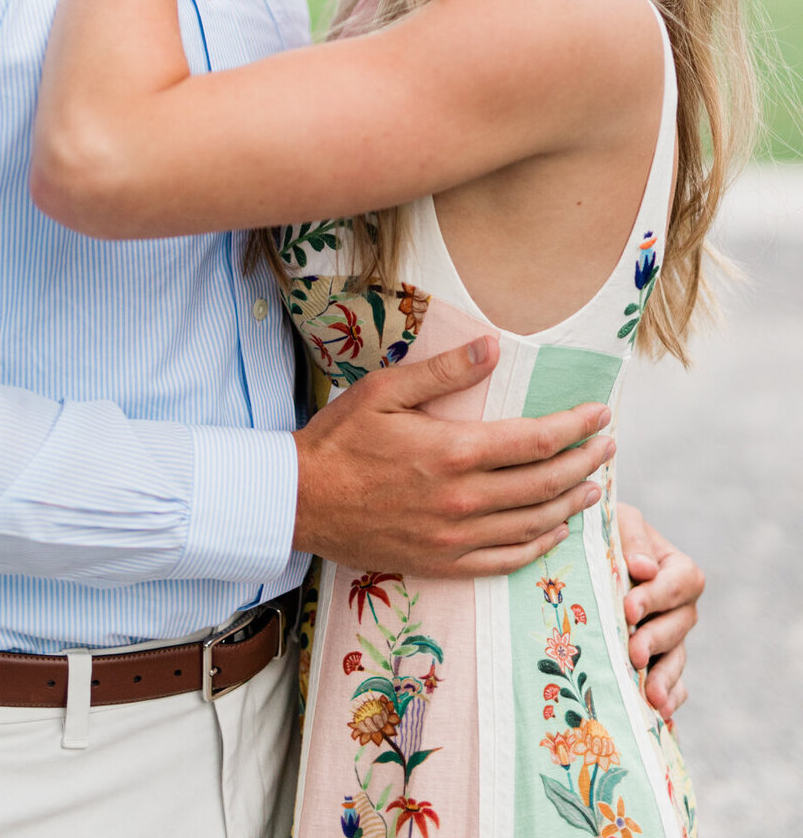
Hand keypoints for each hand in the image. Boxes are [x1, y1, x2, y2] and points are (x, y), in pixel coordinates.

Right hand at [294, 337, 615, 577]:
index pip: (535, 441)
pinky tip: (553, 533)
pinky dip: (538, 547)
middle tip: (609, 448)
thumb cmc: (339, 438)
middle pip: (545, 484)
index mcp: (454, 452)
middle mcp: (463, 499)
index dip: (575, 428)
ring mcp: (454, 537)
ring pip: (533, 525)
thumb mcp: (385, 390)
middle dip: (585, 463)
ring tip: (595, 488)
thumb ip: (443, 371)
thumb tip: (493, 346)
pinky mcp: (442, 563)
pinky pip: (505, 560)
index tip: (600, 415)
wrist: (300, 501)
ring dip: (571, 505)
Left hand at [617, 502, 702, 716]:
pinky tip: (658, 713)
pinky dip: (669, 696)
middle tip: (632, 652)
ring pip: (677, 658)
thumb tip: (645, 568)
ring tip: (652, 696)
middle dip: (656, 639)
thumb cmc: (605, 532)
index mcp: (676, 568)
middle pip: (680, 625)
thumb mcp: (618, 522)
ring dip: (665, 677)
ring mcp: (670, 636)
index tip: (629, 608)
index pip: (682, 582)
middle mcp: (679, 605)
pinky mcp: (657, 660)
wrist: (587, 556)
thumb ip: (633, 538)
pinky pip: (673, 683)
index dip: (659, 596)